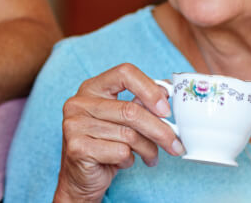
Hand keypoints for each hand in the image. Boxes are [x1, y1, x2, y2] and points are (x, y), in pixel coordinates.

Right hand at [54, 63, 183, 202]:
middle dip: (160, 130)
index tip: (166, 109)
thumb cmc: (104, 144)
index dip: (150, 89)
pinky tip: (125, 161)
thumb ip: (139, 103)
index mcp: (92, 88)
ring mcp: (75, 124)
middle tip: (176, 144)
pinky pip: (120, 152)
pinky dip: (130, 160)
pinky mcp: (77, 147)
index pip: (124, 73)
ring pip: (129, 135)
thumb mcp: (121, 120)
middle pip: (130, 110)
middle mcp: (79, 102)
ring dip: (148, 150)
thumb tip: (167, 92)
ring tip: (151, 157)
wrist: (80, 177)